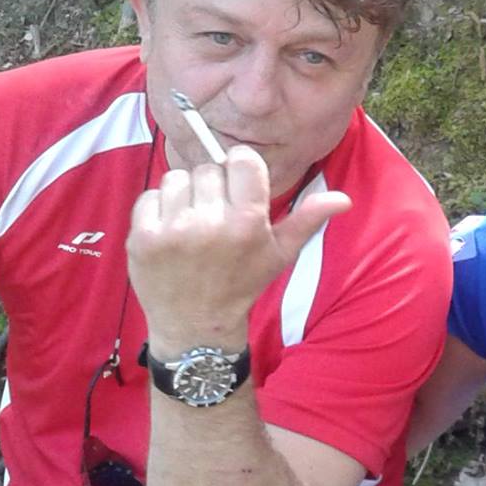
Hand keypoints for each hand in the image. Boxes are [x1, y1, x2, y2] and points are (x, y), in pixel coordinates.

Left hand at [128, 146, 348, 348]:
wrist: (196, 325)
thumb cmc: (242, 284)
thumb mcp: (280, 254)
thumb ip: (308, 219)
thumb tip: (343, 199)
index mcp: (248, 223)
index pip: (241, 159)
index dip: (240, 168)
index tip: (239, 185)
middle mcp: (211, 223)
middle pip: (208, 169)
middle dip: (214, 186)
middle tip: (216, 215)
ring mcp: (173, 230)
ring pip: (177, 178)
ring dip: (185, 195)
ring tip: (193, 222)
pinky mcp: (142, 238)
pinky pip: (149, 196)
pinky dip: (158, 209)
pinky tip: (170, 232)